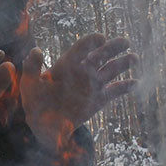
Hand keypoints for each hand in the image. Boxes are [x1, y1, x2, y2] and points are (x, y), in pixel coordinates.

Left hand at [20, 34, 137, 150]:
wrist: (44, 126)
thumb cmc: (35, 102)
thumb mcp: (29, 85)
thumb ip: (31, 68)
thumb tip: (35, 50)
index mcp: (67, 64)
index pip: (82, 48)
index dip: (91, 42)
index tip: (101, 39)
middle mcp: (83, 71)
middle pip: (101, 54)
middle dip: (113, 47)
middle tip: (125, 42)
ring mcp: (92, 84)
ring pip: (111, 70)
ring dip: (123, 63)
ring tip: (134, 58)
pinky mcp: (99, 99)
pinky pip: (115, 91)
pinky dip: (125, 87)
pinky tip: (135, 83)